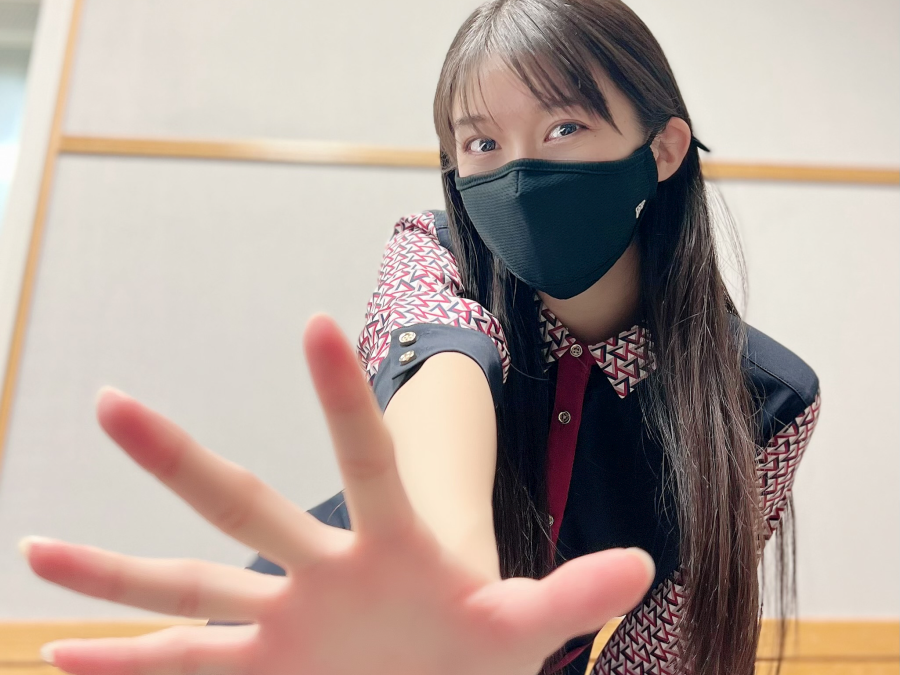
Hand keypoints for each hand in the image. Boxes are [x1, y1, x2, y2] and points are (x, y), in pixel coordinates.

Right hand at [20, 314, 653, 674]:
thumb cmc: (477, 643)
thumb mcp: (524, 625)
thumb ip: (574, 594)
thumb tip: (647, 563)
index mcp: (389, 547)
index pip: (364, 459)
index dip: (342, 397)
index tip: (318, 323)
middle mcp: (321, 571)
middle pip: (243, 507)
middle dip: (182, 460)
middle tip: (112, 403)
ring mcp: (283, 621)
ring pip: (189, 585)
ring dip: (116, 572)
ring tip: (35, 552)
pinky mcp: (263, 670)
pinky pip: (183, 665)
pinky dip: (123, 665)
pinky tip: (59, 659)